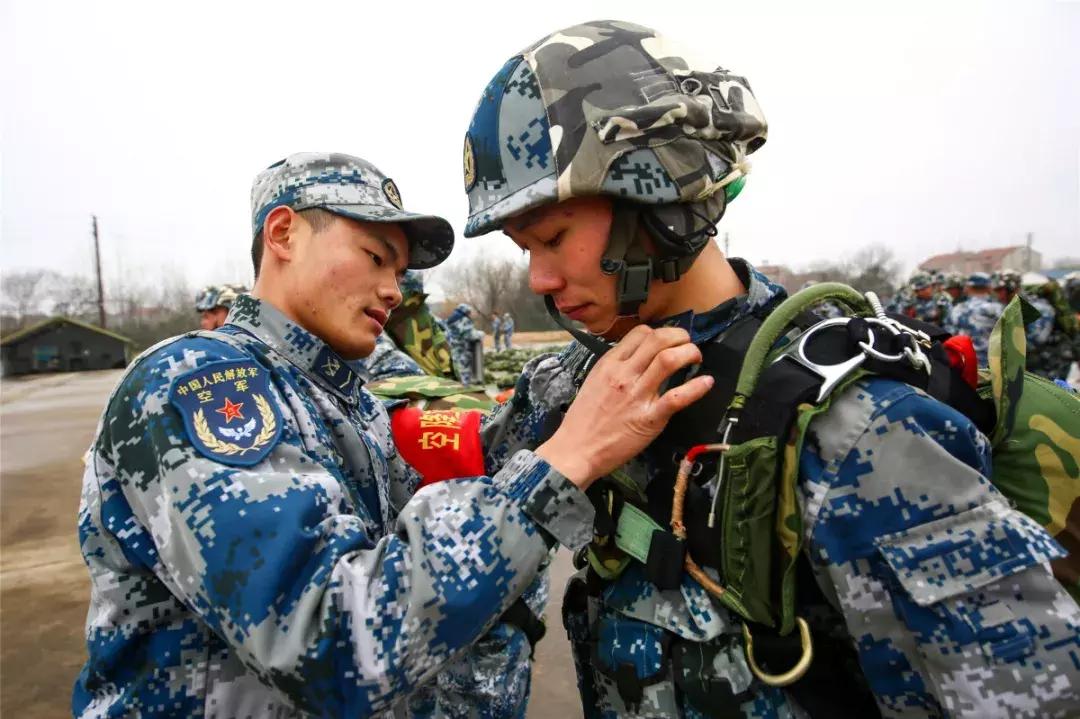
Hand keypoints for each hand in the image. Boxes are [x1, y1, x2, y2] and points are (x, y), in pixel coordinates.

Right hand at [536, 325, 712, 488]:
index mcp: (609, 365)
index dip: (660, 332)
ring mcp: (637, 396)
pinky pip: (676, 397)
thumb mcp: (594, 382)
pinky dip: (696, 387)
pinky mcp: (649, 419)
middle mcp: (624, 375)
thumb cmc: (583, 421)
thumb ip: (615, 368)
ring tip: (695, 358)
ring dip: (689, 353)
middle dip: (680, 336)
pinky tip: (706, 382)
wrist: (576, 450)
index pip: (640, 333)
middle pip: (658, 340)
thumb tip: (636, 357)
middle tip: (687, 344)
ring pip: (668, 360)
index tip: (668, 341)